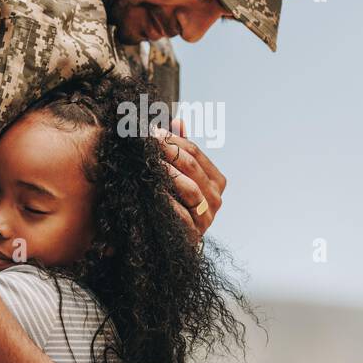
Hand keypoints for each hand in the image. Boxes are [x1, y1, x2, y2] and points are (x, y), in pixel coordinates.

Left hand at [154, 118, 225, 237]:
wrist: (170, 241)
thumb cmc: (175, 203)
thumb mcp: (178, 174)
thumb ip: (181, 150)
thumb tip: (179, 121)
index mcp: (216, 180)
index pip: (195, 152)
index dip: (173, 140)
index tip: (152, 132)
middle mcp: (216, 198)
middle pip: (192, 167)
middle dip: (168, 152)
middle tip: (147, 144)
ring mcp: (207, 217)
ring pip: (190, 188)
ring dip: (168, 174)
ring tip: (149, 164)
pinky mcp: (195, 233)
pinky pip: (182, 213)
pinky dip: (167, 201)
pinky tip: (152, 191)